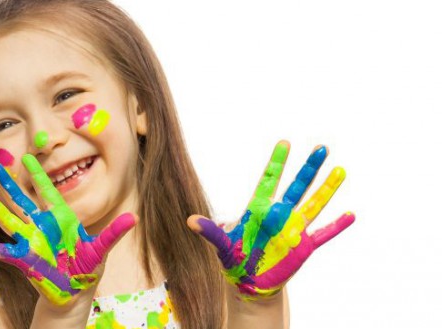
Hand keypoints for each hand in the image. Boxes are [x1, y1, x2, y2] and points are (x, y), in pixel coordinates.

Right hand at [0, 154, 135, 305]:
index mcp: (61, 218)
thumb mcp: (101, 249)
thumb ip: (113, 234)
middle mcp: (42, 226)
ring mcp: (31, 241)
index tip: (27, 156)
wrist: (76, 289)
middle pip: (22, 200)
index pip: (47, 191)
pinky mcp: (23, 258)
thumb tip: (133, 219)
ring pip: (8, 218)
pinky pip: (1, 251)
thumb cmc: (88, 267)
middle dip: (9, 183)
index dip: (38, 174)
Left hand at [188, 141, 354, 299]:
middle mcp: (278, 214)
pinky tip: (351, 214)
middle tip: (322, 147)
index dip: (277, 163)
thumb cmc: (234, 258)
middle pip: (297, 186)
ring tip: (340, 170)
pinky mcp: (303, 247)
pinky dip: (336, 226)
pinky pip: (323, 234)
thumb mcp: (221, 245)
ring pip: (314, 204)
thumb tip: (190, 221)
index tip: (285, 142)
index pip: (269, 180)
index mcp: (258, 209)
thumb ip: (211, 231)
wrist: (249, 281)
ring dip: (327, 189)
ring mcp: (293, 229)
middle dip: (308, 168)